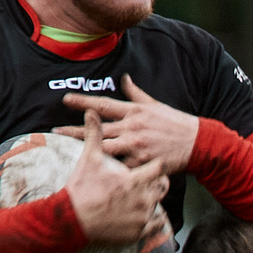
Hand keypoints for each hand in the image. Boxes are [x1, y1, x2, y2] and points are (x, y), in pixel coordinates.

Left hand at [61, 75, 201, 175]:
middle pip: (97, 128)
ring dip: (85, 150)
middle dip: (74, 129)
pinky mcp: (143, 163)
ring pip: (105, 148)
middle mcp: (132, 127)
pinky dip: (108, 170)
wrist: (198, 142)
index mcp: (134, 112)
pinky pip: (121, 167)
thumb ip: (136, 93)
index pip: (103, 105)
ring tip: (67, 151)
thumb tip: (124, 78)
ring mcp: (137, 146)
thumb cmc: (176, 123)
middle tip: (55, 131)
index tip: (65, 100)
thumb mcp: (156, 104)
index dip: (83, 102)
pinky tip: (92, 174)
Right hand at [62, 108, 167, 245]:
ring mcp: (142, 217)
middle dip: (155, 183)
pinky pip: (155, 225)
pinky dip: (152, 220)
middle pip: (162, 187)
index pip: (158, 169)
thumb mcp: (89, 159)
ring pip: (159, 206)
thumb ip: (94, 135)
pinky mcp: (138, 232)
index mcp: (134, 180)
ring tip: (142, 197)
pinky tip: (144, 214)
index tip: (150, 165)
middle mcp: (142, 199)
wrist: (71, 220)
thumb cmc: (81, 189)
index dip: (155, 166)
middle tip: (146, 181)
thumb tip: (90, 112)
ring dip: (152, 201)